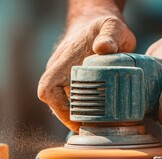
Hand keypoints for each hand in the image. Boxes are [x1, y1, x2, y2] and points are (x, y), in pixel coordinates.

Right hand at [38, 16, 135, 131]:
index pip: (49, 89)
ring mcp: (62, 78)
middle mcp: (58, 71)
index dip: (60, 109)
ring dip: (75, 117)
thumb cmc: (104, 28)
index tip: (78, 120)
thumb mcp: (112, 27)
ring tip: (97, 126)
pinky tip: (97, 118)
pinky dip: (81, 111)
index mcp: (64, 61)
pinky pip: (69, 101)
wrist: (94, 26)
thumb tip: (104, 48)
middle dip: (69, 119)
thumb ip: (110, 35)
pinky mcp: (69, 83)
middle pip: (53, 103)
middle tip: (93, 129)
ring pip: (61, 104)